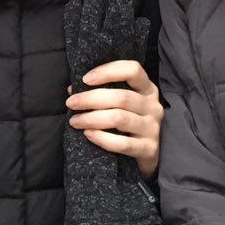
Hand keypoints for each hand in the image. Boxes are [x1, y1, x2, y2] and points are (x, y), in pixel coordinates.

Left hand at [65, 59, 162, 178]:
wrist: (150, 153)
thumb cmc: (129, 121)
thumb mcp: (122, 103)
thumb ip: (102, 92)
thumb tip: (73, 90)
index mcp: (147, 89)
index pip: (133, 70)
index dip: (108, 71)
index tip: (85, 79)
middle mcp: (153, 106)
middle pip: (121, 97)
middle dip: (91, 98)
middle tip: (71, 103)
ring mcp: (152, 128)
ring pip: (119, 118)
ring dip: (92, 118)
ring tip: (75, 121)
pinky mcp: (149, 149)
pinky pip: (123, 143)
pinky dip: (102, 138)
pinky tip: (88, 134)